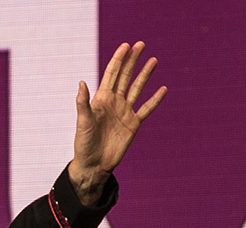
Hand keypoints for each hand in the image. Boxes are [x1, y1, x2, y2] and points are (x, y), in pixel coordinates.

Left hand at [69, 41, 167, 204]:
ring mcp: (124, 112)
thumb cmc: (84, 144)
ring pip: (137, 89)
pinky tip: (163, 89)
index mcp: (101, 100)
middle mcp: (113, 103)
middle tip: (141, 44)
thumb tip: (82, 82)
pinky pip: (146, 108)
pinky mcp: (133, 124)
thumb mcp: (83, 122)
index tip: (126, 45)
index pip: (111, 75)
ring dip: (145, 74)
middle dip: (132, 61)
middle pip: (125, 77)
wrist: (94, 164)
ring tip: (153, 60)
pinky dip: (155, 99)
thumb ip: (83, 103)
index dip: (118, 60)